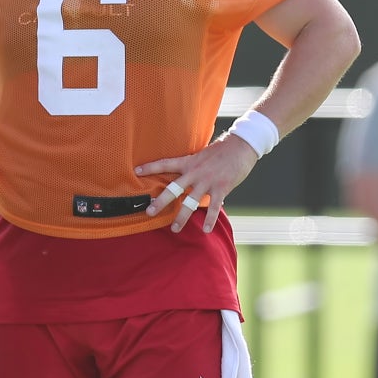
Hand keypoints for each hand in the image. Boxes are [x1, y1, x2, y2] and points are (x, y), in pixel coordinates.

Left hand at [134, 133, 258, 232]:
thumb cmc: (221, 151)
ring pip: (190, 202)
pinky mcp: (222, 188)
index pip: (165, 163)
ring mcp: (208, 181)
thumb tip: (182, 173)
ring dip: (182, 217)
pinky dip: (209, 220)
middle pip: (173, 188)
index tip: (136, 171)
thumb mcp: (201, 155)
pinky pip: (214, 207)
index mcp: (189, 162)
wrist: (242, 146)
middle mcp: (195, 172)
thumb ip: (191, 165)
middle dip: (161, 201)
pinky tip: (205, 230)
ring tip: (174, 229)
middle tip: (149, 212)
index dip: (150, 167)